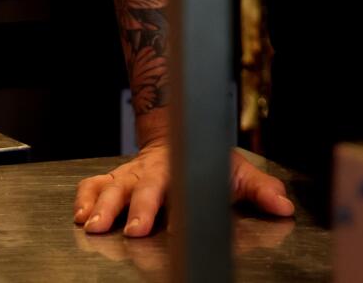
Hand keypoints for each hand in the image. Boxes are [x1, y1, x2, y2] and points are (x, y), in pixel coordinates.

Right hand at [72, 143, 294, 236]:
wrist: (178, 132)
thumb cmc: (207, 160)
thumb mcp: (236, 172)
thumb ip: (260, 189)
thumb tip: (284, 206)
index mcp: (181, 169)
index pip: (177, 190)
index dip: (170, 210)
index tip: (164, 228)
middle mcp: (152, 171)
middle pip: (141, 189)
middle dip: (133, 209)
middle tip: (128, 230)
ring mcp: (130, 174)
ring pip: (111, 186)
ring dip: (100, 206)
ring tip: (91, 225)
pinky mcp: (114, 178)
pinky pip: (93, 183)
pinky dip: (84, 197)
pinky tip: (79, 215)